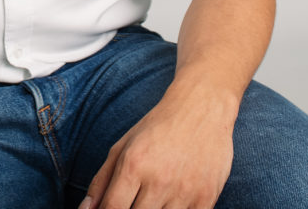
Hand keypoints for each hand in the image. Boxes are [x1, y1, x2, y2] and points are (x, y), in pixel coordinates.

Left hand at [80, 89, 234, 208]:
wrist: (202, 107)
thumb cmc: (158, 127)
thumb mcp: (124, 146)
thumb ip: (102, 180)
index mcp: (133, 164)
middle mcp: (158, 180)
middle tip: (133, 200)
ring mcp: (184, 192)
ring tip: (152, 197)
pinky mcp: (206, 199)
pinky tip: (171, 202)